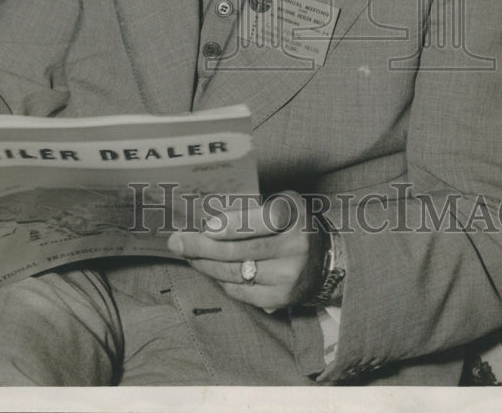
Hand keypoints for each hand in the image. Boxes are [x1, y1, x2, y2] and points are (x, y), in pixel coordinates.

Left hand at [167, 190, 326, 309]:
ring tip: (186, 254)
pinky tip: (207, 270)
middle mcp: (295, 248)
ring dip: (204, 264)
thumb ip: (254, 205)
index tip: (206, 226)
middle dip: (201, 246)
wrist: (325, 259)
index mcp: (295, 216)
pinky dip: (220, 280)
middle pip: (239, 250)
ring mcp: (288, 276)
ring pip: (235, 272)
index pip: (264, 220)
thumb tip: (208, 210)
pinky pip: (241, 291)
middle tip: (176, 241)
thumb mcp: (283, 203)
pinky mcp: (281, 298)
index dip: (234, 224)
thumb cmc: (293, 224)